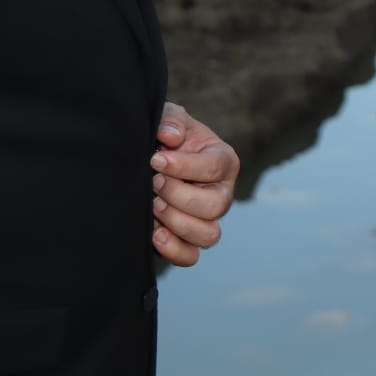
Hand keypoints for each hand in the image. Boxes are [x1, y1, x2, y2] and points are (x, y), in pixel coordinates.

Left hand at [150, 101, 238, 266]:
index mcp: (224, 161)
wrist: (151, 159)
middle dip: (179, 195)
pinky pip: (191, 256)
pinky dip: (174, 250)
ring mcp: (207, 219)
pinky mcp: (188, 240)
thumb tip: (169, 137)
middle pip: (215, 206)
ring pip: (208, 235)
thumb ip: (171, 121)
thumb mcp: (169, 119)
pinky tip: (155, 233)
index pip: (215, 168)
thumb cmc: (167, 138)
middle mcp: (221, 193)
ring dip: (177, 222)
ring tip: (153, 206)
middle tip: (154, 183)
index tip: (155, 159)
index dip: (184, 166)